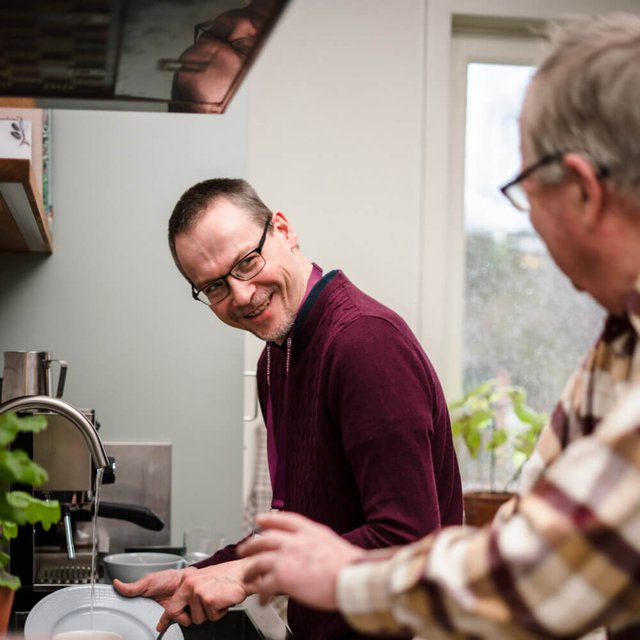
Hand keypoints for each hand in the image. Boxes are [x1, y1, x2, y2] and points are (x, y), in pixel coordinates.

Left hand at [113, 560, 251, 631]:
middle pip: (177, 613)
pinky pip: (212, 617)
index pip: (171, 604)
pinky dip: (220, 612)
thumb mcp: (203, 581)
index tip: (161, 626)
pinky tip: (223, 600)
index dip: (166, 618)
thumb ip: (191, 592)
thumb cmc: (227, 577)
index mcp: (186, 580)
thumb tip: (184, 606)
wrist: (243, 573)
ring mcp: (197, 593)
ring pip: (198, 619)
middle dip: (189, 617)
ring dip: (210, 613)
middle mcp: (189, 585)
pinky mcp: (208, 600)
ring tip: (218, 598)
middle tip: (204, 608)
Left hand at [238, 511, 364, 609]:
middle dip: (252, 544)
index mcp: (310, 531)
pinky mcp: (282, 576)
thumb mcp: (333, 544)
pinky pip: (264, 584)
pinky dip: (262, 593)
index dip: (270, 519)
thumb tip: (316, 553)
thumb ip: (319, 545)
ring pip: (259, 560)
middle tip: (244, 548)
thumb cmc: (350, 566)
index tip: (261, 519)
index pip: (285, 519)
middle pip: (266, 538)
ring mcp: (287, 556)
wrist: (351, 577)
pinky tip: (262, 600)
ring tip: (247, 576)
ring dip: (251, 570)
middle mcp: (296, 540)